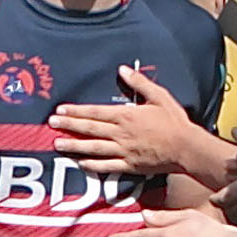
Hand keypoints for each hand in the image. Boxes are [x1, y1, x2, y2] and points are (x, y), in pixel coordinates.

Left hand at [49, 65, 193, 175]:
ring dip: (74, 146)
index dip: (76, 111)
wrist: (186, 147)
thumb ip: (139, 83)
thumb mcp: (159, 96)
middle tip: (50, 124)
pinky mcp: (129, 166)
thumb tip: (122, 70)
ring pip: (93, 148)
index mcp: (127, 115)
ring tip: (57, 144)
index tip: (60, 110)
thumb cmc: (175, 121)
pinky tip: (80, 163)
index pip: (95, 112)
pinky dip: (92, 165)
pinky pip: (107, 166)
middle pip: (90, 129)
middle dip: (68, 126)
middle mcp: (121, 134)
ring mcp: (124, 151)